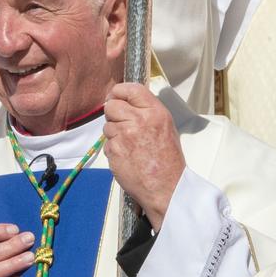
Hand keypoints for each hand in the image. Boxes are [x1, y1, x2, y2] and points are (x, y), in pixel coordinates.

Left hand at [103, 82, 186, 230]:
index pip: (130, 89)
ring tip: (130, 145)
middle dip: (113, 113)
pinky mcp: (113, 150)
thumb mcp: (166, 127)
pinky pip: (107, 143)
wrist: (165, 187)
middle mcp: (138, 120)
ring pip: (107, 125)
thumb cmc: (168, 159)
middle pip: (111, 105)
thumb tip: (128, 102)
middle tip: (121, 123)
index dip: (118, 91)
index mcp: (154, 112)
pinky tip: (127, 157)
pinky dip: (114, 149)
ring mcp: (123, 135)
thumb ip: (147, 112)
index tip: (115, 96)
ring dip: (114, 133)